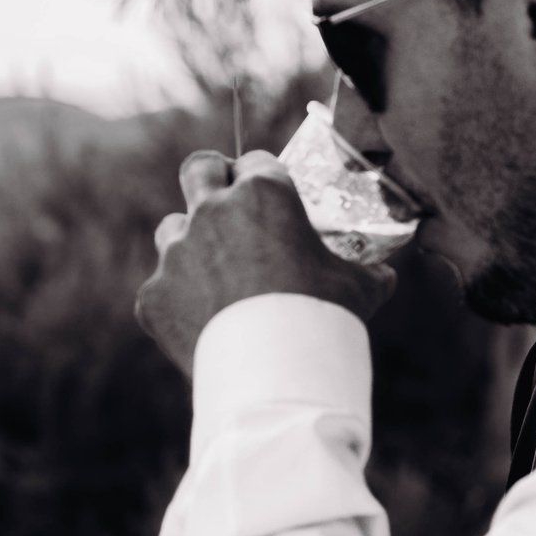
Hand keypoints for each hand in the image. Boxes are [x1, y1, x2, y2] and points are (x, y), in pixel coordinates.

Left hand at [136, 150, 395, 374]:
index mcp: (263, 193)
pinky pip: (161, 287)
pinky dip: (178, 299)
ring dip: (189, 241)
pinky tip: (202, 322)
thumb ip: (367, 269)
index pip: (255, 162)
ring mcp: (175, 251)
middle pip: (199, 169)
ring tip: (215, 272)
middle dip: (211, 178)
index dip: (262, 176)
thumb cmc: (323, 319)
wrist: (273, 373)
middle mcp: (211, 211)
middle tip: (225, 203)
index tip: (268, 193)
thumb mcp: (361, 286)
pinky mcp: (153, 294)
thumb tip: (382, 272)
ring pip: (172, 228)